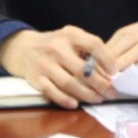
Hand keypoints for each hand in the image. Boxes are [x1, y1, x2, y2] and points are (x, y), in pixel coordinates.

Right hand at [0, 26, 117, 108]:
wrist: (23, 47)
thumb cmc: (55, 45)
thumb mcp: (71, 39)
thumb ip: (88, 50)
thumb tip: (109, 72)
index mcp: (70, 34)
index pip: (93, 44)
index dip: (107, 59)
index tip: (114, 72)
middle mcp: (56, 47)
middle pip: (83, 70)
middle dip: (100, 84)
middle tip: (111, 93)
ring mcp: (44, 63)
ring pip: (69, 83)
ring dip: (86, 94)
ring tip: (98, 99)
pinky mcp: (36, 78)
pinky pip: (52, 92)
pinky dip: (64, 99)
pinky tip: (75, 103)